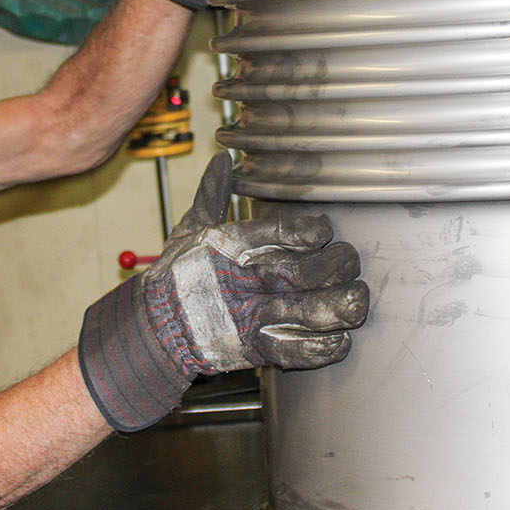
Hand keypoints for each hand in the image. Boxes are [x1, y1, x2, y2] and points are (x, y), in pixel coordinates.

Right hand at [78, 153, 368, 430]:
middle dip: (338, 266)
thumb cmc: (176, 274)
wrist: (152, 326)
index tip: (324, 232)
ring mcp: (252, 315)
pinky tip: (340, 340)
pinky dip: (322, 348)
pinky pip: (296, 351)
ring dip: (341, 306)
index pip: (286, 231)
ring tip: (357, 299)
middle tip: (349, 261)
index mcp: (235, 246)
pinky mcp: (253, 348)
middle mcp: (248, 279)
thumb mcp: (190, 228)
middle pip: (309, 271)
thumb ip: (212, 195)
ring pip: (310, 311)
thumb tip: (222, 159)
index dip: (313, 231)